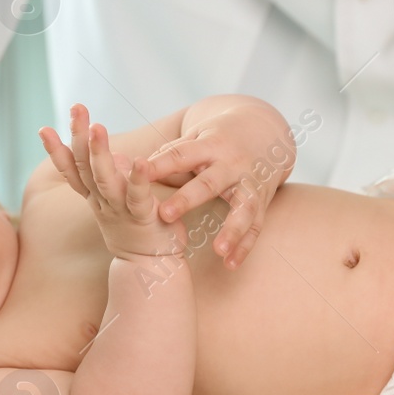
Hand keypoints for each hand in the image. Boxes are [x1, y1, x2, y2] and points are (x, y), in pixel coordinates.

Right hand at [39, 105, 184, 262]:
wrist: (150, 268)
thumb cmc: (137, 230)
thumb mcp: (118, 201)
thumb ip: (113, 178)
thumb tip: (112, 154)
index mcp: (96, 197)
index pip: (72, 170)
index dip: (57, 150)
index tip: (43, 128)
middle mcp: (103, 202)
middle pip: (85, 167)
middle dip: (79, 137)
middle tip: (77, 108)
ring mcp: (121, 210)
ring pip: (105, 180)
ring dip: (100, 153)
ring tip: (97, 127)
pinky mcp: (143, 218)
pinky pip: (138, 197)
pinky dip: (137, 178)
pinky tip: (139, 160)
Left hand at [144, 103, 295, 268]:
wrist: (263, 130)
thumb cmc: (217, 139)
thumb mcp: (196, 139)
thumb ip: (168, 156)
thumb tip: (129, 167)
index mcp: (209, 147)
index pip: (181, 155)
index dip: (160, 165)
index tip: (139, 174)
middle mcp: (231, 164)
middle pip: (209, 183)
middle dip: (188, 198)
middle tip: (164, 215)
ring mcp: (249, 183)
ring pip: (242, 207)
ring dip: (231, 229)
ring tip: (217, 249)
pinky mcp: (262, 201)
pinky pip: (255, 226)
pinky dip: (244, 246)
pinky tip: (230, 264)